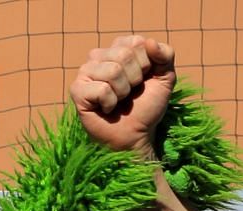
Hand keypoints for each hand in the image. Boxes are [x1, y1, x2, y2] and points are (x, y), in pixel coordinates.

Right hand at [71, 35, 176, 156]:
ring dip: (123, 92)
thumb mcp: (165, 79)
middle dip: (135, 80)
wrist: (135, 136)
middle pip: (124, 55)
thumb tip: (150, 42)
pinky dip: (111, 103)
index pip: (136, 42)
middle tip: (130, 94)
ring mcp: (85, 72)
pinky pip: (102, 89)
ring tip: (118, 101)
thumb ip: (166, 55)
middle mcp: (99, 56)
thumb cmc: (146, 107)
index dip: (146, 65)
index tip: (142, 81)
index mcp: (118, 48)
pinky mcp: (77, 90)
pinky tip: (107, 109)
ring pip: (113, 70)